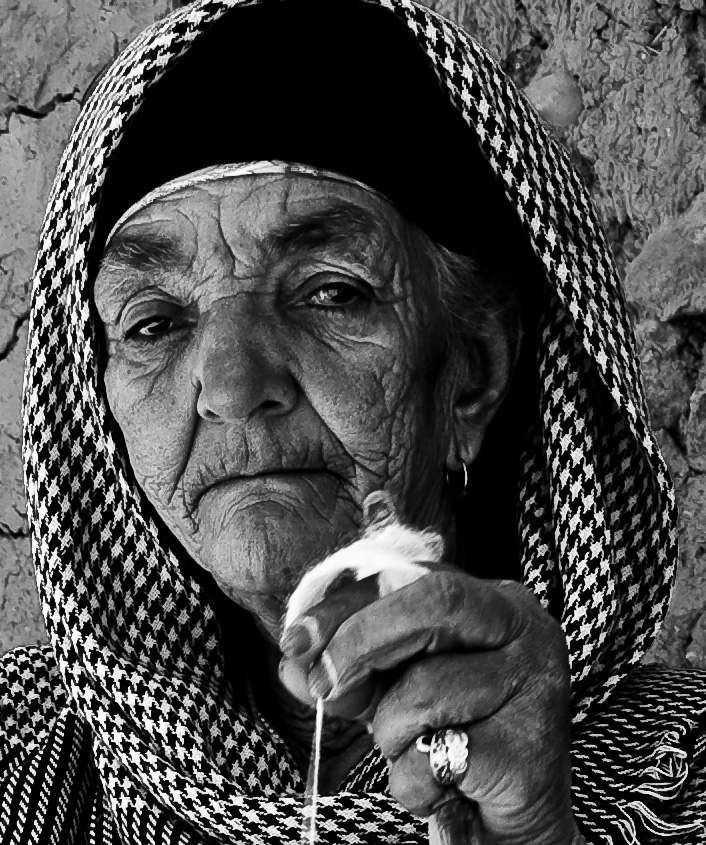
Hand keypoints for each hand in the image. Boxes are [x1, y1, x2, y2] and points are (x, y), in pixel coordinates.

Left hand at [280, 570, 582, 844]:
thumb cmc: (448, 736)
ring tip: (417, 752)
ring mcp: (536, 681)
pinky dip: (416, 784)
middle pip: (434, 603)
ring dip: (392, 734)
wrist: (509, 817)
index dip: (346, 606)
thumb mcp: (391, 689)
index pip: (412, 576)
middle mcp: (525, 627)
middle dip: (361, 641)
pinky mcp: (530, 744)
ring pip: (428, 688)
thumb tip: (293, 660)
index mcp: (492, 600)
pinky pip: (439, 757)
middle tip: (323, 687)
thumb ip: (348, 666)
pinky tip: (443, 787)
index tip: (297, 640)